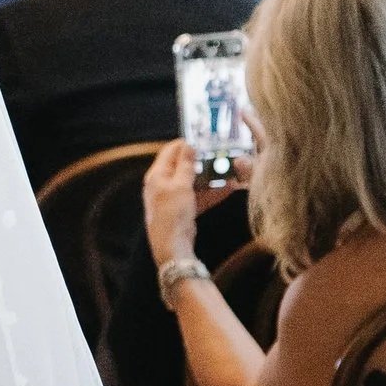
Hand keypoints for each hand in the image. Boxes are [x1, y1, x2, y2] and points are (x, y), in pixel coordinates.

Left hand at [140, 140, 220, 264]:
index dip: (186, 143)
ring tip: (228, 170)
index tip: (204, 139)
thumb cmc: (172, 214)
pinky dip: (210, 193)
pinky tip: (228, 189)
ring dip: (210, 177)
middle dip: (202, 161)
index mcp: (157, 175)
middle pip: (183, 166)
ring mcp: (173, 197)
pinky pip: (198, 196)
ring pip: (193, 182)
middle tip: (220, 154)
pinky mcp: (182, 209)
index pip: (170, 151)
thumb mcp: (181, 186)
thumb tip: (188, 145)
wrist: (173, 246)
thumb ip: (185, 165)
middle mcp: (162, 184)